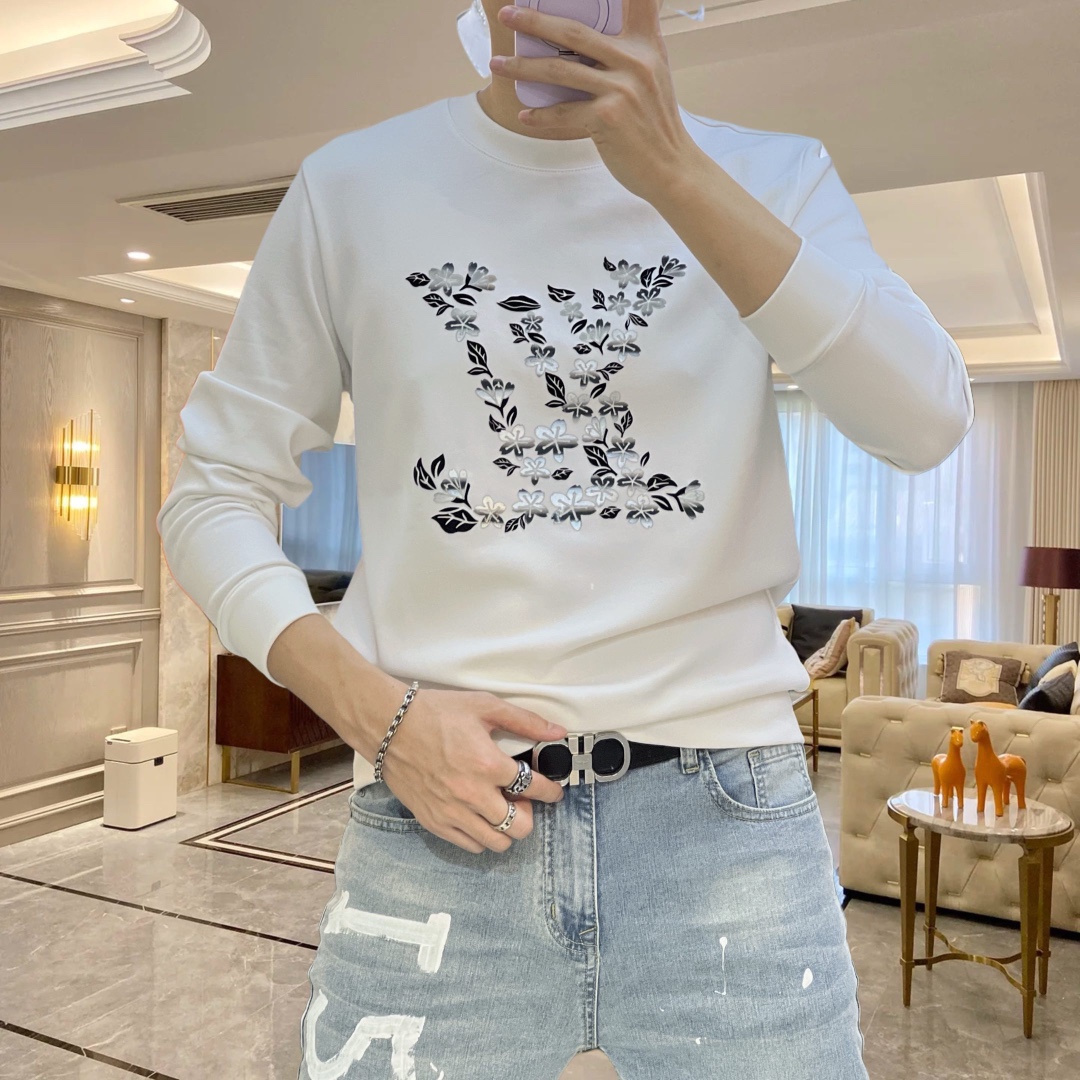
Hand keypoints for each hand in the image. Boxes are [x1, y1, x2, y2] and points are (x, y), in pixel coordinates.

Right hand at [377, 688, 567, 853]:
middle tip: (522, 798)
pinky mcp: (434, 822)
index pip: (535, 788)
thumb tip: (557, 732)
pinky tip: (480, 816)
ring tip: (501, 808)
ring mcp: (452, 812)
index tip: (553, 791)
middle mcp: (472, 795)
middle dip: (529, 813)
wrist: (388, 726)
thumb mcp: (484, 706)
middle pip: (520, 826)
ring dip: (507, 828)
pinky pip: (470, 845)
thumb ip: (524, 721)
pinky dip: (482, 836)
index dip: (551, 791)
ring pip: (497, 843)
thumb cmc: (436, 713)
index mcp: (488, 764)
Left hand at [489, 0, 700, 203]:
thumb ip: (628, 53)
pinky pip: (564, 112)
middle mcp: (635, 61)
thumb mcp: (653, 76)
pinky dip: (541, 115)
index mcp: (646, 44)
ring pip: (560, 71)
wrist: (672, 169)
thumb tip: (585, 43)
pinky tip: (524, 115)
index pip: (637, 0)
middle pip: (574, 33)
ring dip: (522, 68)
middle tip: (507, 15)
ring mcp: (621, 89)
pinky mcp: (609, 118)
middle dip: (534, 21)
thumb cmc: (655, 126)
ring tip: (498, 65)